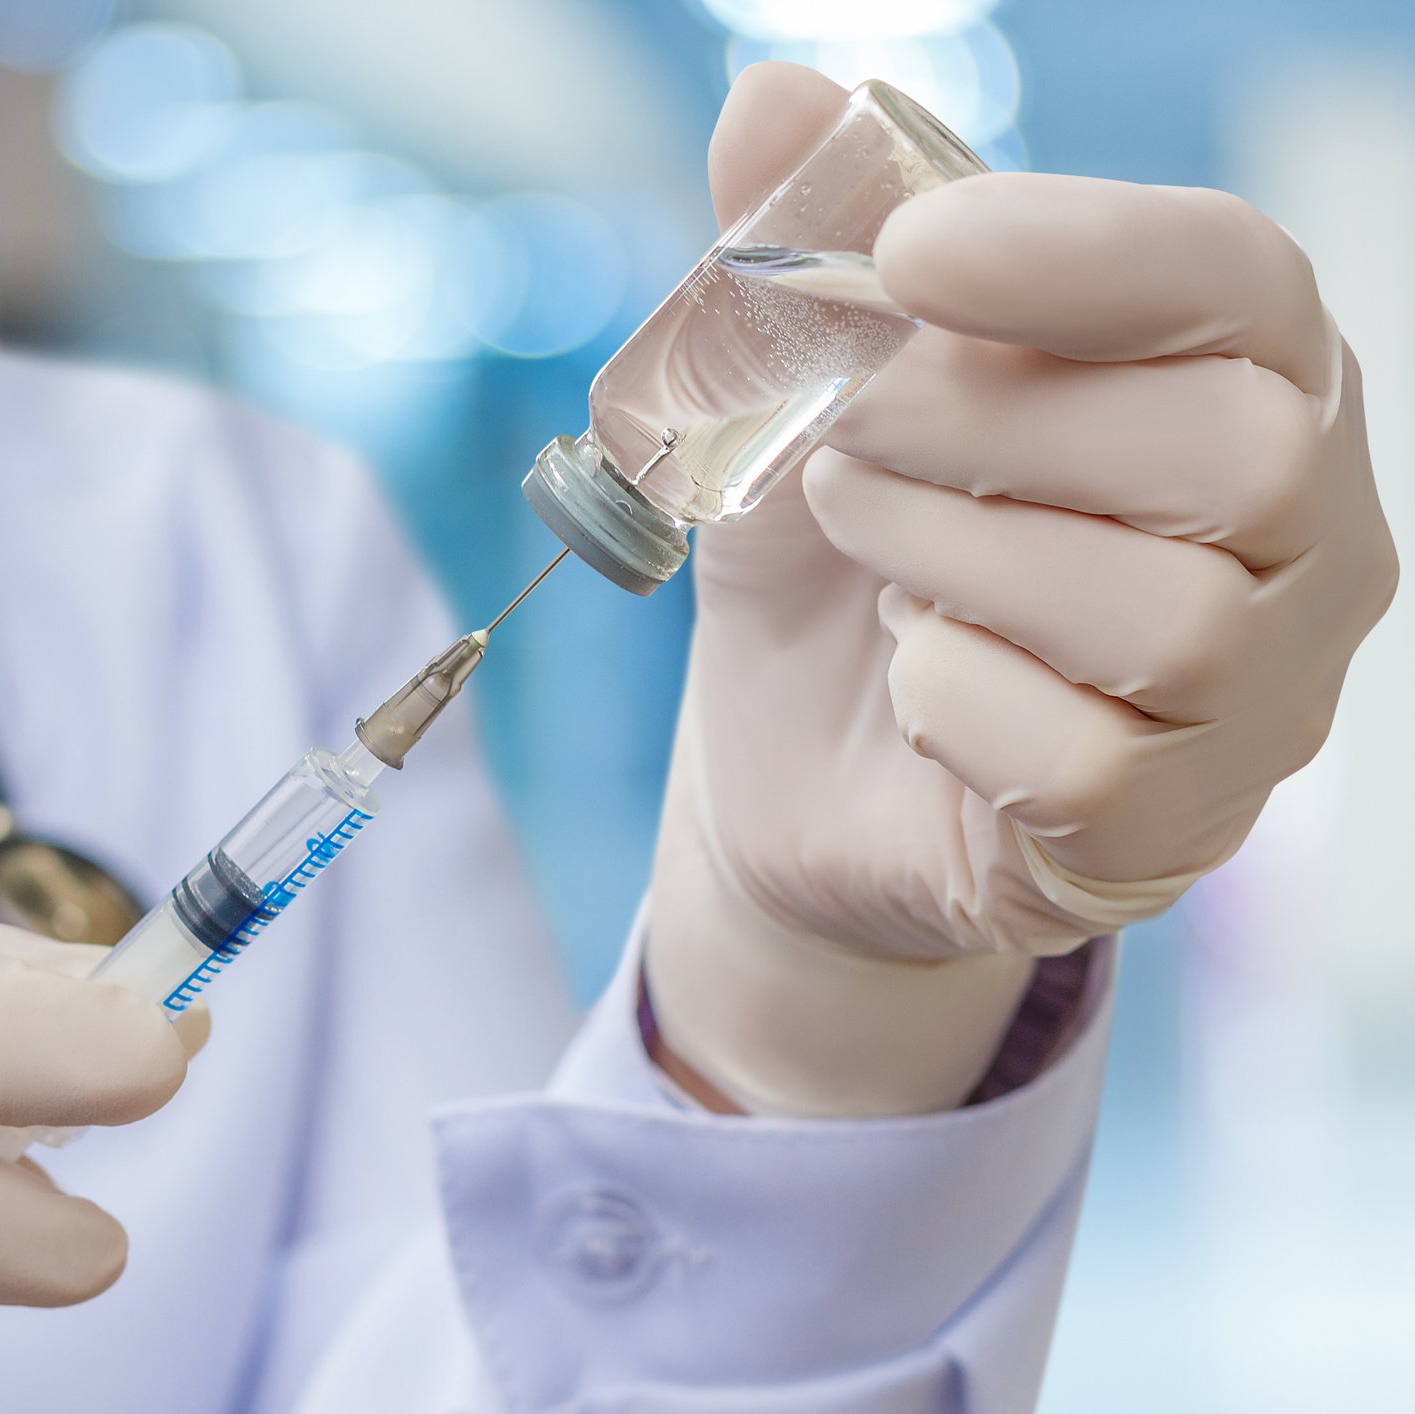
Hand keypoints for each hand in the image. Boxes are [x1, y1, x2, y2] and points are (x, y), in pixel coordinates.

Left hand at [647, 64, 1395, 1114]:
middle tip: (841, 435)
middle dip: (983, 428)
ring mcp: (1260, 699)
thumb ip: (801, 248)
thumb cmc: (833, 551)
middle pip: (1231, 451)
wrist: (792, 765)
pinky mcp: (1173, 832)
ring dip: (955, 565)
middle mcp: (1301, 534)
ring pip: (1166, 620)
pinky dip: (950, 709)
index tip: (909, 252)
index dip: (1082, 253)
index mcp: (1241, 373)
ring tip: (866, 544)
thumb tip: (770, 98)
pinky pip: (1091, 769)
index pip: (1240, 281)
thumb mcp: (793, 391)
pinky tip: (909, 686)